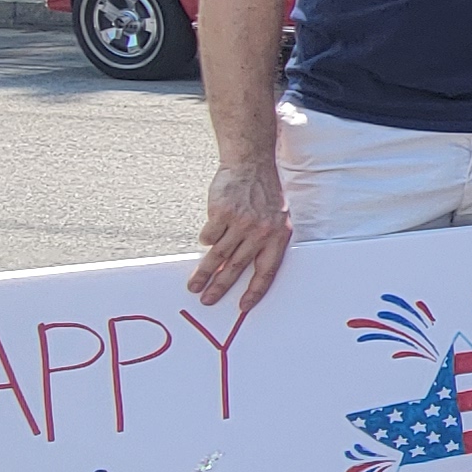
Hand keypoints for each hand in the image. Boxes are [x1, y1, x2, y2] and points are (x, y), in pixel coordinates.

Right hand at [187, 156, 290, 308]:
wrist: (251, 164)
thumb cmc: (264, 194)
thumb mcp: (275, 219)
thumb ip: (264, 243)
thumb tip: (241, 270)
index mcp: (277, 236)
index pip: (266, 272)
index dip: (255, 291)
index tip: (243, 306)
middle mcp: (259, 232)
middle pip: (236, 267)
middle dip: (220, 287)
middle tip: (208, 301)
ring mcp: (240, 222)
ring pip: (218, 255)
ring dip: (204, 273)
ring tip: (194, 286)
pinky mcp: (222, 213)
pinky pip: (209, 236)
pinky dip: (207, 240)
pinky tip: (207, 240)